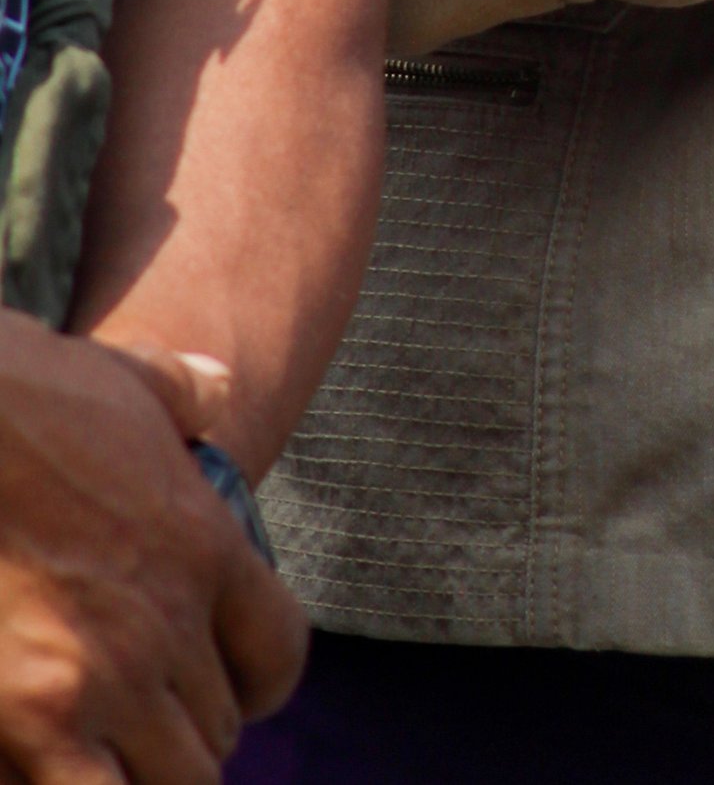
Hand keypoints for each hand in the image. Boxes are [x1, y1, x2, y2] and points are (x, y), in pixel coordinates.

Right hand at [0, 318, 304, 782]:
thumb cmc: (19, 393)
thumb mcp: (121, 379)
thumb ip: (180, 394)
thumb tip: (217, 385)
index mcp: (203, 543)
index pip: (278, 653)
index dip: (254, 682)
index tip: (223, 685)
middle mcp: (166, 620)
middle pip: (217, 733)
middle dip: (181, 734)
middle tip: (139, 724)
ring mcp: (100, 677)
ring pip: (170, 782)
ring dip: (139, 774)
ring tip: (98, 751)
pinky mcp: (30, 718)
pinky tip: (48, 765)